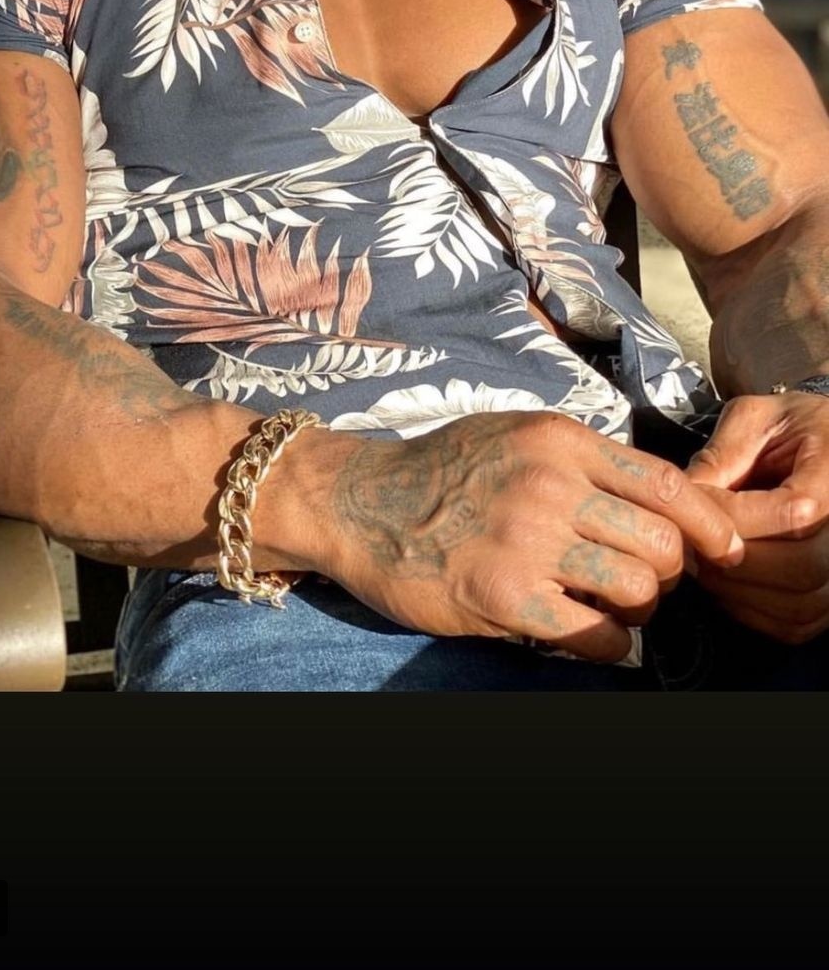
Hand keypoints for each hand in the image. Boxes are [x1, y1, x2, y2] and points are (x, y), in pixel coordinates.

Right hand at [324, 411, 744, 663]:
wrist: (357, 501)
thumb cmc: (441, 471)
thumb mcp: (515, 435)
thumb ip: (580, 459)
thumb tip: (658, 500)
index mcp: (559, 440)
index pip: (667, 483)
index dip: (708, 524)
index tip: (721, 550)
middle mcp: (550, 484)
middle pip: (663, 543)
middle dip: (667, 574)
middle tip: (641, 583)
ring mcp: (526, 540)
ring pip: (637, 588)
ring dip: (637, 610)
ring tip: (610, 608)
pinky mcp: (503, 595)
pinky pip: (595, 634)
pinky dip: (605, 643)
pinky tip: (582, 632)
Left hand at [686, 392, 828, 644]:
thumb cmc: (792, 426)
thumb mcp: (754, 418)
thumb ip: (721, 454)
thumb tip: (684, 498)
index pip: (794, 513)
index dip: (736, 517)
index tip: (694, 506)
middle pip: (802, 567)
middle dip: (735, 561)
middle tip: (693, 544)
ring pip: (799, 604)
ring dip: (738, 592)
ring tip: (705, 563)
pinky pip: (797, 624)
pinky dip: (753, 613)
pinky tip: (728, 584)